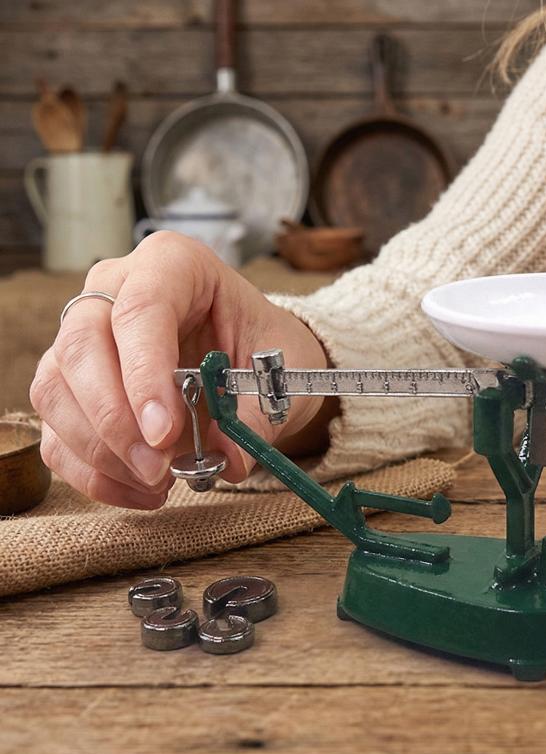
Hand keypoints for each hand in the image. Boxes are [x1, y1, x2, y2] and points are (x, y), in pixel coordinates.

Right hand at [30, 232, 329, 508]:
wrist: (256, 352)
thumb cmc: (267, 346)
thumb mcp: (281, 369)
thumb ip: (257, 412)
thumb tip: (228, 462)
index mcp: (174, 264)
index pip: (141, 309)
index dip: (144, 373)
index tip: (164, 433)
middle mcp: (116, 288)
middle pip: (81, 347)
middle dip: (114, 420)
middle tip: (158, 468)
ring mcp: (86, 333)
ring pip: (56, 389)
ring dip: (100, 450)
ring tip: (157, 482)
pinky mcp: (74, 383)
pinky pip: (58, 430)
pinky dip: (93, 471)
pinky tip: (141, 489)